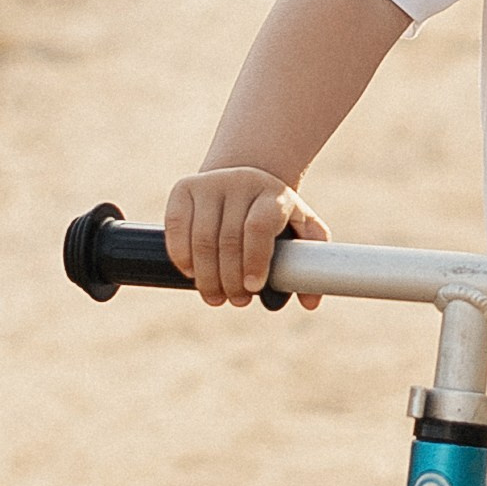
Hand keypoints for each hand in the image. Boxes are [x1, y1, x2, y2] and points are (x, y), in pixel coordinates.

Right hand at [165, 167, 327, 306]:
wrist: (244, 182)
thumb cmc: (274, 214)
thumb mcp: (300, 227)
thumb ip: (311, 261)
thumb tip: (310, 302)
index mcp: (273, 193)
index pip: (259, 227)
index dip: (255, 261)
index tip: (254, 288)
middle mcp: (241, 182)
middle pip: (229, 239)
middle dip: (230, 279)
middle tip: (236, 301)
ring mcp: (209, 183)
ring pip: (201, 238)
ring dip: (206, 275)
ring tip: (215, 296)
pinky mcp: (183, 189)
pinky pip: (175, 226)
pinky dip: (181, 255)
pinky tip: (191, 273)